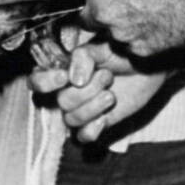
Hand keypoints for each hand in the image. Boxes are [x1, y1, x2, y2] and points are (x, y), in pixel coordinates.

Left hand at [0, 0, 184, 56]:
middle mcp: (101, 12)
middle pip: (87, 14)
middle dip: (103, 5)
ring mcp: (118, 36)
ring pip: (109, 33)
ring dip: (122, 22)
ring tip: (151, 6)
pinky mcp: (138, 55)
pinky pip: (130, 50)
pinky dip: (140, 38)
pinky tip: (160, 22)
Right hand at [30, 41, 165, 142]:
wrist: (148, 66)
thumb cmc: (122, 53)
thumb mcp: (102, 47)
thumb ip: (84, 56)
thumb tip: (73, 78)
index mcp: (63, 71)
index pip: (37, 81)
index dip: (45, 82)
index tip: (64, 77)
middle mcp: (67, 92)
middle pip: (60, 102)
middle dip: (87, 91)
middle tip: (108, 76)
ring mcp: (81, 110)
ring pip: (71, 120)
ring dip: (93, 107)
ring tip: (111, 94)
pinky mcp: (96, 124)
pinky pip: (82, 137)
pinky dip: (92, 130)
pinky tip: (104, 120)